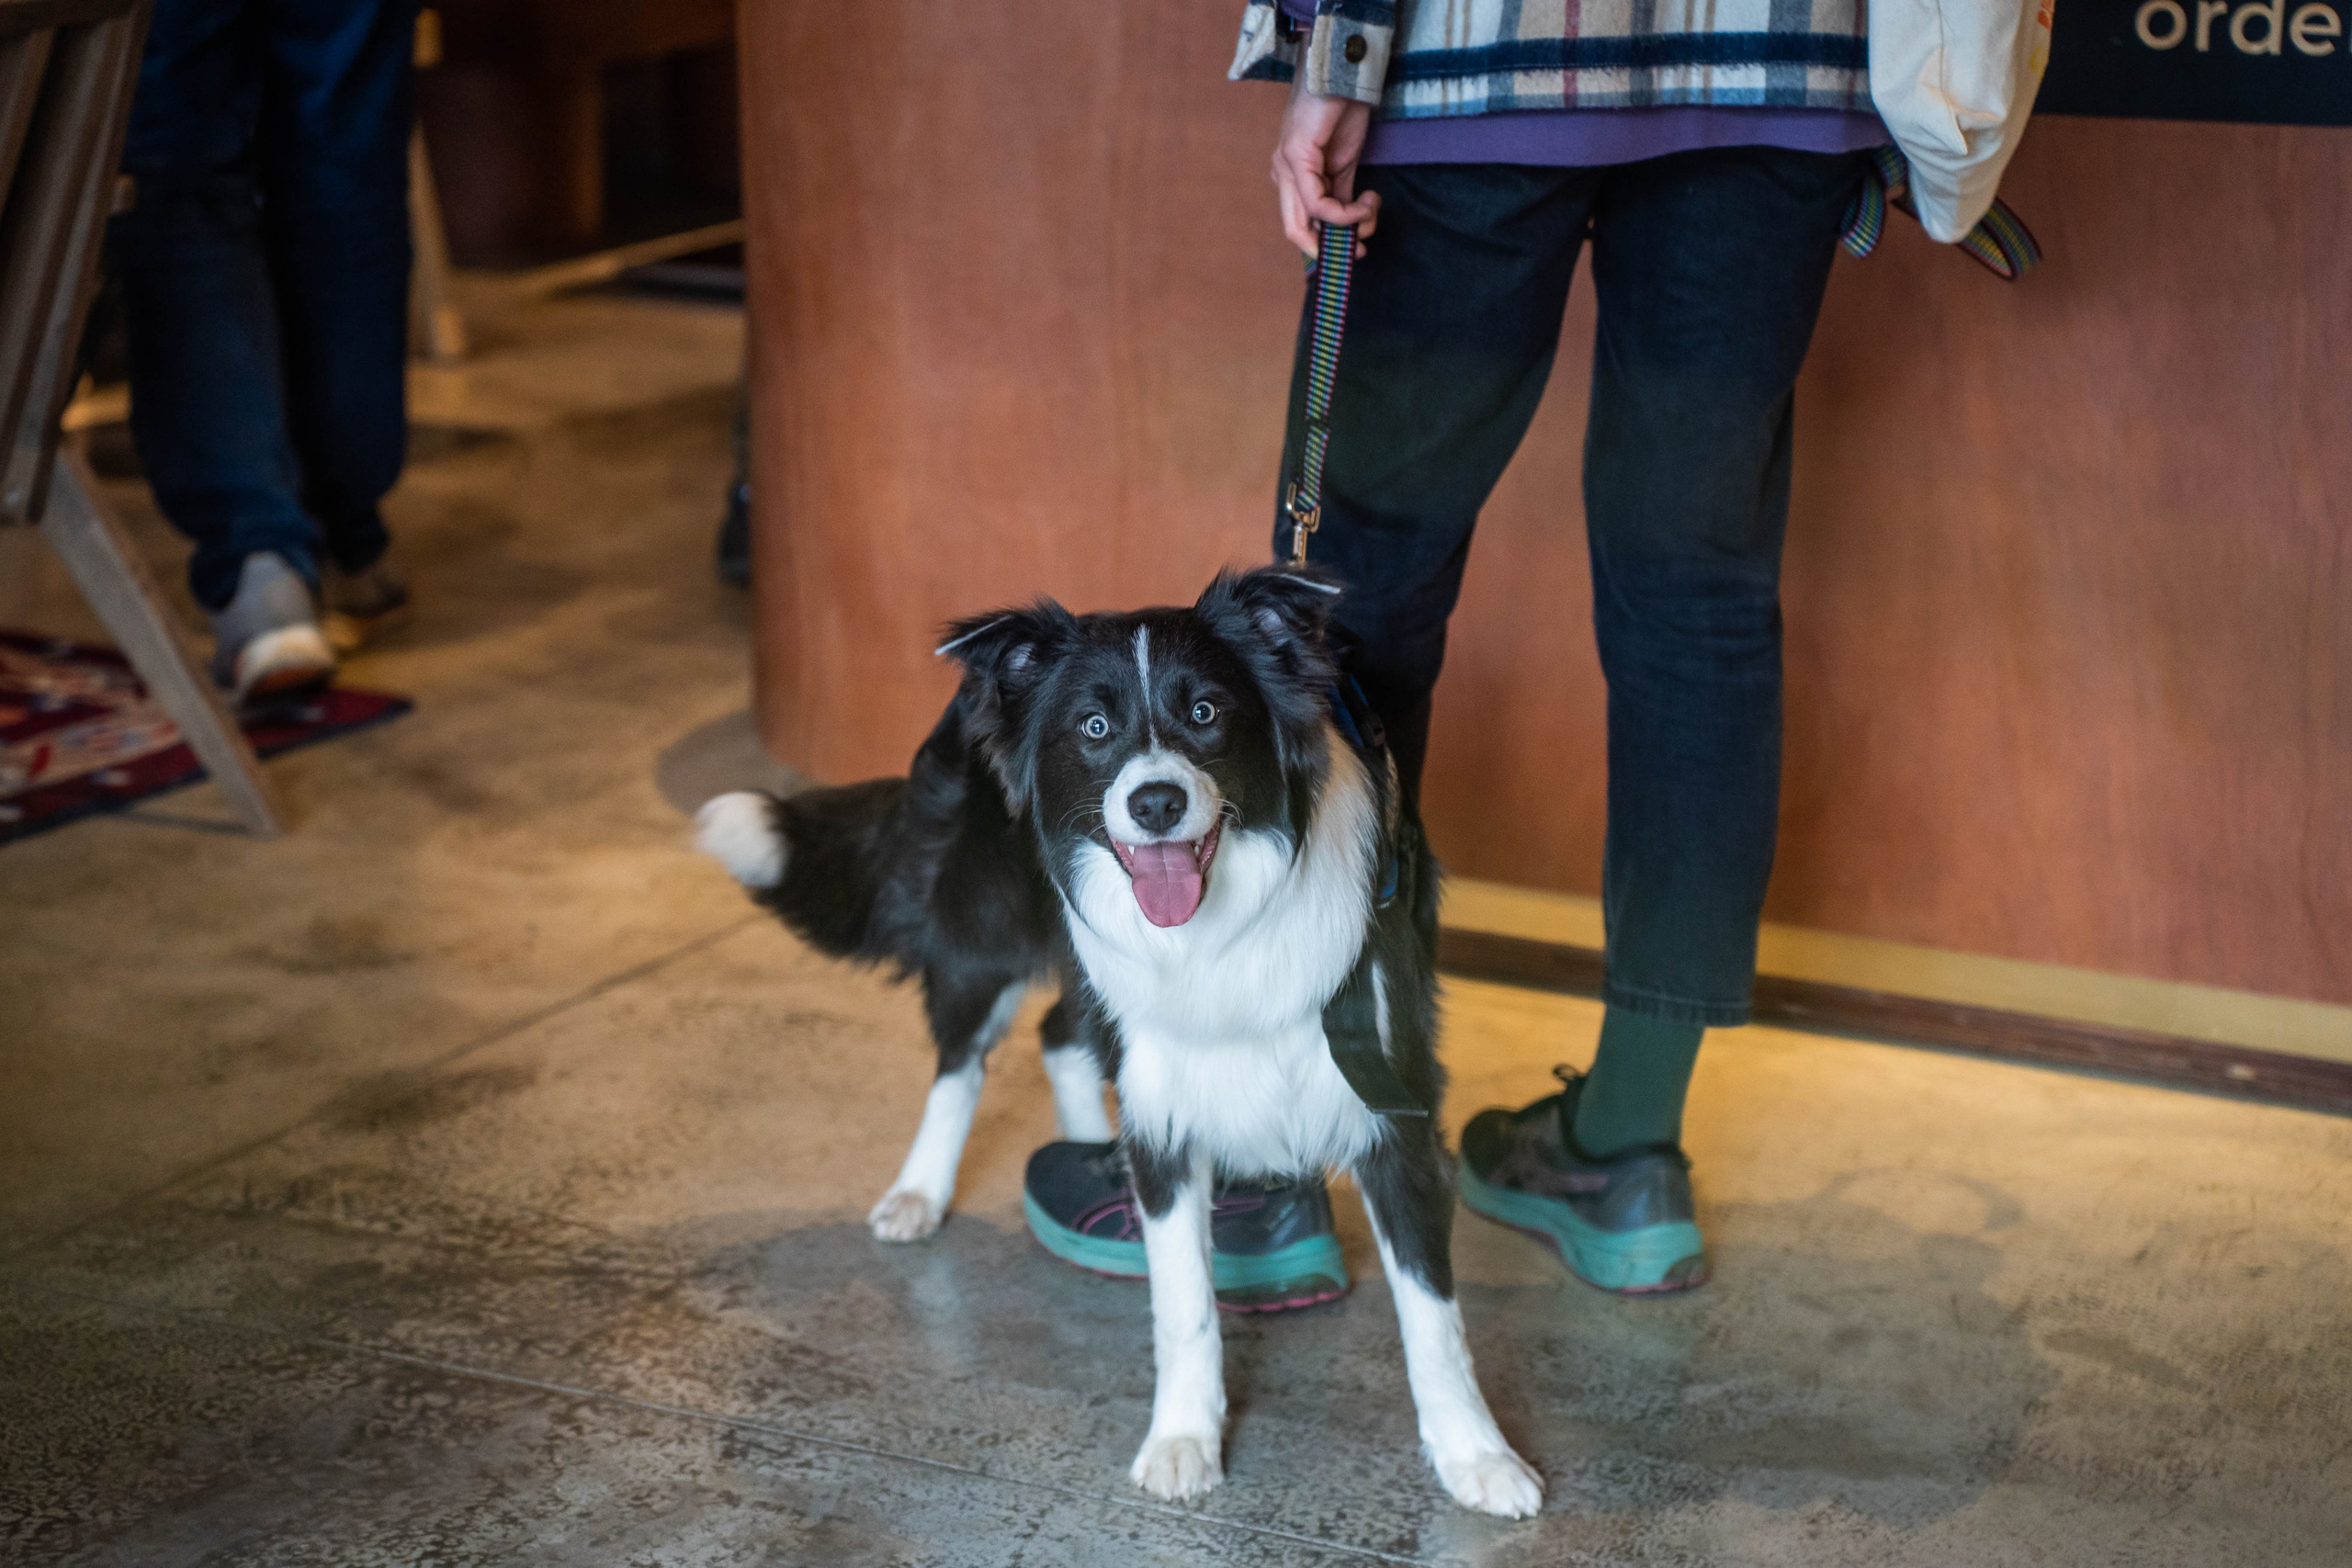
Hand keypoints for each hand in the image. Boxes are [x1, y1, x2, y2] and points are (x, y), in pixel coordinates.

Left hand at [1271, 75, 1377, 258]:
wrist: (1345, 75)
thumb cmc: (1343, 112)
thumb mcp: (1345, 164)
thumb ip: (1342, 194)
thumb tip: (1350, 227)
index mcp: (1291, 177)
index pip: (1299, 224)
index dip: (1325, 245)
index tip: (1356, 249)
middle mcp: (1282, 174)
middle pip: (1294, 232)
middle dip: (1329, 249)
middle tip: (1361, 250)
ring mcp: (1284, 166)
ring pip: (1305, 223)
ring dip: (1348, 227)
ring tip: (1371, 209)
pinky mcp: (1295, 157)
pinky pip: (1318, 204)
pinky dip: (1347, 212)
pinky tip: (1367, 199)